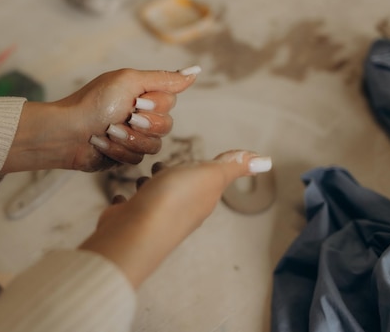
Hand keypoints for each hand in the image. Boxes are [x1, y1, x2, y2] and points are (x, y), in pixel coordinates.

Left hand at [1, 67, 199, 172]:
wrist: (67, 131)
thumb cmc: (93, 102)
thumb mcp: (129, 81)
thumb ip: (164, 79)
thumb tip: (196, 71)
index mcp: (143, 93)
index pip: (170, 101)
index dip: (155, 105)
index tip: (135, 102)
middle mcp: (141, 114)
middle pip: (166, 126)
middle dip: (143, 125)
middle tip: (125, 118)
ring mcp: (133, 137)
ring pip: (154, 146)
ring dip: (128, 139)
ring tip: (108, 131)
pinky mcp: (124, 156)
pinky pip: (137, 160)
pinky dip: (117, 150)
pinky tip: (101, 143)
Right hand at [79, 150, 272, 288]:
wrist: (135, 233)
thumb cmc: (174, 199)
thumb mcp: (210, 175)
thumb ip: (234, 166)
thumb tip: (266, 161)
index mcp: (201, 200)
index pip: (205, 181)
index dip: (200, 168)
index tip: (192, 158)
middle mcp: (179, 211)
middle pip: (178, 190)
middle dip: (171, 175)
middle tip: (161, 165)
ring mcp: (152, 217)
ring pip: (153, 197)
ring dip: (149, 186)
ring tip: (142, 176)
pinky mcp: (129, 220)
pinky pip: (130, 207)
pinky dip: (128, 200)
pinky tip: (123, 196)